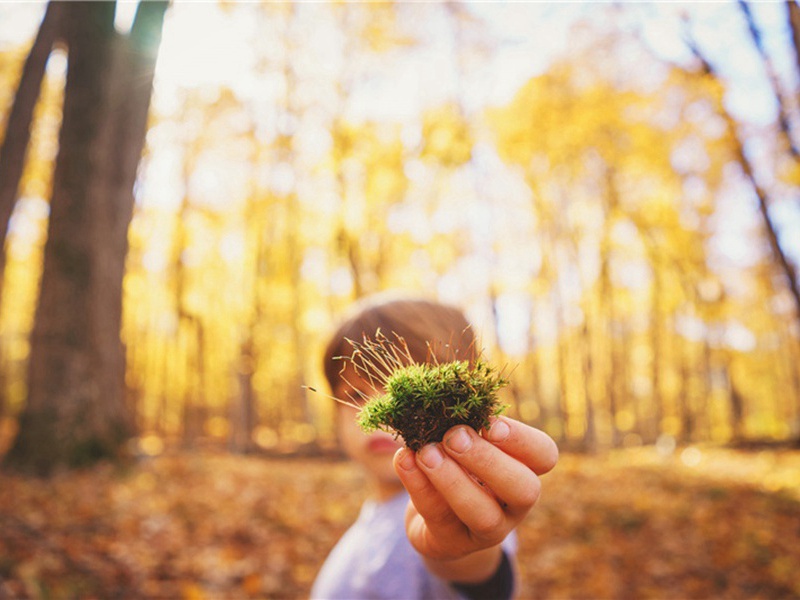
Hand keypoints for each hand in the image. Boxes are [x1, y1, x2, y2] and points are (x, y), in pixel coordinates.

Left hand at [393, 416, 557, 564]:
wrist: (436, 517)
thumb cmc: (456, 463)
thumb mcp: (465, 440)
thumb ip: (461, 423)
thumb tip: (439, 395)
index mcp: (524, 468)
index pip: (543, 455)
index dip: (521, 440)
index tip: (490, 423)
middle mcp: (514, 503)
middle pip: (523, 489)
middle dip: (488, 460)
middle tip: (454, 437)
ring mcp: (488, 529)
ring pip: (483, 514)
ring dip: (452, 480)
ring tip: (426, 452)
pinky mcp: (453, 543)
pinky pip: (439, 518)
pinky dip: (419, 486)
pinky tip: (406, 460)